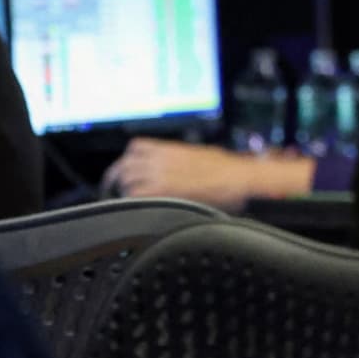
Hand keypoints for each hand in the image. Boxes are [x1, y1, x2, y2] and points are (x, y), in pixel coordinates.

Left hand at [103, 138, 313, 211]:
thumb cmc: (233, 173)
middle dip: (118, 178)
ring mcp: (158, 173)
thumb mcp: (205, 157)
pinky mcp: (159, 190)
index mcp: (171, 149)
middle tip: (116, 191)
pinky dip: (130, 201)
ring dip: (124, 190)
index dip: (128, 161)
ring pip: (124, 178)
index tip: (126, 172)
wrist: (242, 179)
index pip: (135, 148)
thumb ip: (184, 161)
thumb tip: (182, 168)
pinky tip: (137, 209)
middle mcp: (160, 158)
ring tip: (127, 203)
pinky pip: (131, 195)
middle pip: (124, 164)